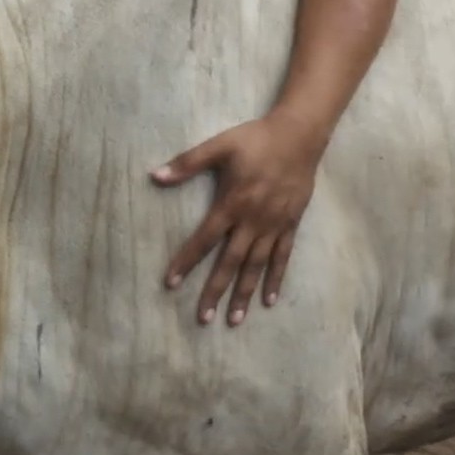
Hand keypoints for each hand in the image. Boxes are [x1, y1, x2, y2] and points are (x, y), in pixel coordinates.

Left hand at [150, 113, 324, 325]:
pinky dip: (275, 279)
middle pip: (230, 262)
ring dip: (244, 293)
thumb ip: (188, 162)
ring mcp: (274, 225)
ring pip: (257, 266)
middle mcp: (253, 220)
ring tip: (234, 319)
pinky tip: (269, 301)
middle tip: (204, 318)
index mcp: (232, 203)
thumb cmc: (255, 139)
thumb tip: (155, 176)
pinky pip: (282, 257)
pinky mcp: (291, 224)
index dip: (187, 261)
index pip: (204, 239)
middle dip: (216, 290)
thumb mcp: (219, 145)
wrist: (300, 135)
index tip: (172, 283)